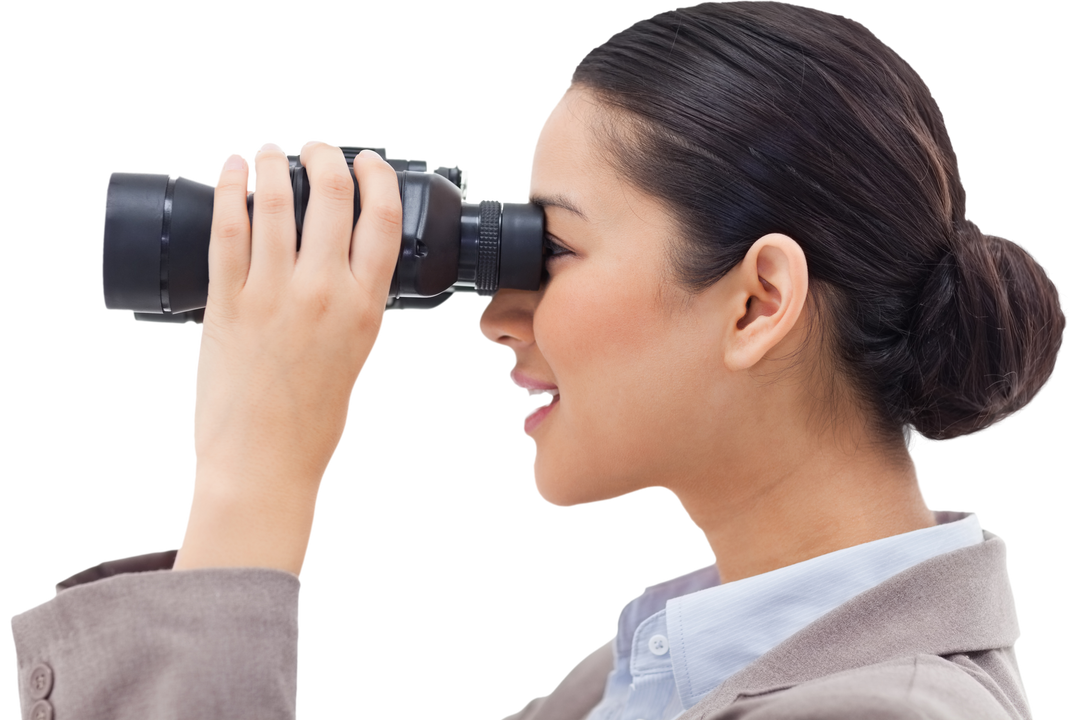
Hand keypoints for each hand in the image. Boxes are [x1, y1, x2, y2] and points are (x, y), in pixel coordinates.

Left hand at [176, 139, 401, 575]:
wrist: (264, 463)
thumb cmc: (311, 422)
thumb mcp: (356, 355)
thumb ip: (353, 307)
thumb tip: (340, 266)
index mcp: (366, 308)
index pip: (382, 219)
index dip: (375, 176)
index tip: (366, 161)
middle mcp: (324, 293)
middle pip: (331, 196)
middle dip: (324, 157)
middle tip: (314, 149)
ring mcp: (273, 295)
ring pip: (276, 202)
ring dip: (274, 164)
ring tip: (270, 152)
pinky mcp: (227, 303)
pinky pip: (229, 229)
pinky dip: (231, 188)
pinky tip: (234, 169)